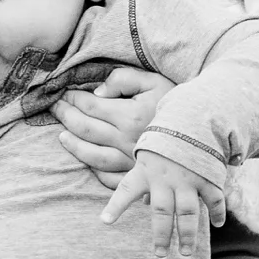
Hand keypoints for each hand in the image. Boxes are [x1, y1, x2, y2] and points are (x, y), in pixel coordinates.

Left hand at [53, 67, 174, 187]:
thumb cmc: (177, 102)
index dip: (72, 98)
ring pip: (93, 158)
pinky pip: (110, 179)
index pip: (90, 106)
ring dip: (74, 146)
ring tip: (62, 136)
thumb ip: (123, 79)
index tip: (62, 92)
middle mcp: (127, 141)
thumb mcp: (153, 81)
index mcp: (129, 116)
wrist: (204, 128)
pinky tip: (87, 161)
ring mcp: (131, 162)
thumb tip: (98, 92)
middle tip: (54, 108)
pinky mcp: (139, 177)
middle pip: (86, 130)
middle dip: (66, 117)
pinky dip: (95, 171)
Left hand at [102, 150, 217, 257]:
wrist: (192, 119)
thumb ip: (143, 178)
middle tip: (159, 255)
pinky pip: (214, 198)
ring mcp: (187, 179)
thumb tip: (141, 202)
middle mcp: (165, 178)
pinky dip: (217, 212)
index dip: (115, 206)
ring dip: (187, 234)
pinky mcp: (207, 177)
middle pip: (162, 212)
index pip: (126, 189)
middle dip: (161, 235)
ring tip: (186, 252)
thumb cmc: (164, 141)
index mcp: (145, 171)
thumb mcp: (147, 154)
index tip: (104, 221)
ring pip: (188, 212)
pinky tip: (217, 224)